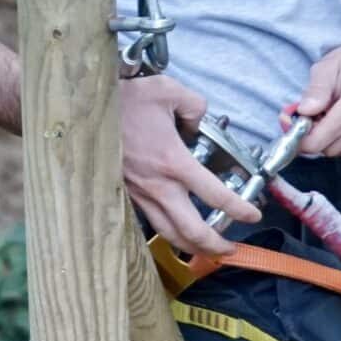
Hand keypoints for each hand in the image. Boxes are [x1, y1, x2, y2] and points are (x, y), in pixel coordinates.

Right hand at [121, 75, 260, 256]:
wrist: (86, 104)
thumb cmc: (127, 96)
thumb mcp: (171, 91)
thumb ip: (196, 107)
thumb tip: (199, 121)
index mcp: (174, 162)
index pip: (215, 195)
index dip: (240, 209)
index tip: (253, 214)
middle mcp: (157, 185)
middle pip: (191, 231)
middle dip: (215, 246)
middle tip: (230, 248)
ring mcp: (138, 193)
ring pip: (166, 233)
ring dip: (189, 246)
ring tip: (204, 248)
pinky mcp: (125, 193)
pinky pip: (148, 220)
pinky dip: (165, 230)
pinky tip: (173, 227)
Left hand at [289, 33, 340, 157]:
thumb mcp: (328, 66)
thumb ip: (315, 90)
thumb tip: (304, 112)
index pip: (331, 131)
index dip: (306, 140)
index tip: (293, 133)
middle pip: (335, 146)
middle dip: (317, 137)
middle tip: (313, 118)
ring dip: (331, 139)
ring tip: (331, 115)